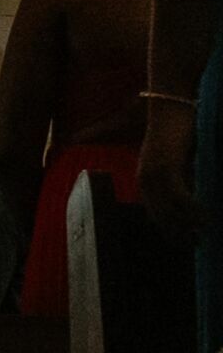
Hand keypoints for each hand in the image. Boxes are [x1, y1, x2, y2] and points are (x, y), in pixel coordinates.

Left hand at [140, 103, 203, 245]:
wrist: (172, 106)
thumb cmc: (179, 130)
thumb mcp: (179, 158)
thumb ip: (181, 177)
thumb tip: (192, 195)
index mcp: (146, 179)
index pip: (155, 211)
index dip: (168, 228)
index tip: (182, 242)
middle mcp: (146, 179)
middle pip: (160, 215)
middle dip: (177, 233)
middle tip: (195, 246)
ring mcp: (155, 174)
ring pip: (170, 209)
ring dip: (188, 225)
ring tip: (203, 236)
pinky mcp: (167, 167)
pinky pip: (180, 196)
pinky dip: (193, 210)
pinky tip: (206, 219)